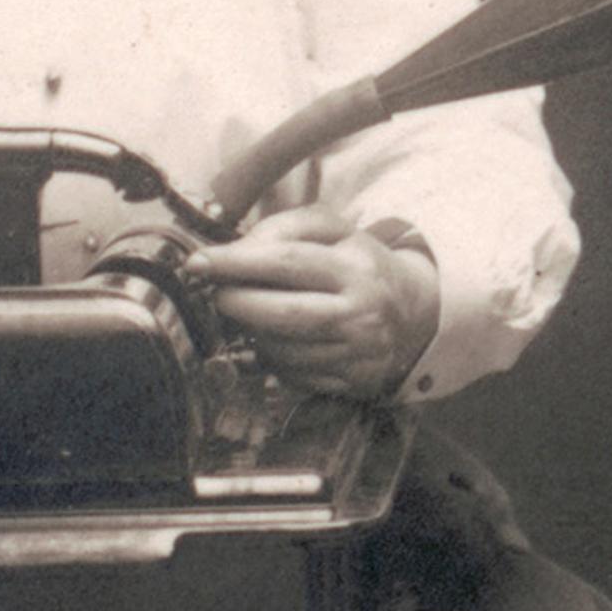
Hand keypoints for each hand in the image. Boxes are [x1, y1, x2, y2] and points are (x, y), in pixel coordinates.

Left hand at [194, 206, 438, 398]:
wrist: (413, 313)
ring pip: (280, 349)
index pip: (287, 264)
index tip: (198, 263)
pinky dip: (272, 358)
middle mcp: (360, 313)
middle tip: (217, 293)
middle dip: (234, 303)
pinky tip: (276, 339)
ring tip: (251, 314)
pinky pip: (291, 375)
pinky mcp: (349, 383)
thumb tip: (237, 250)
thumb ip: (288, 227)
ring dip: (251, 333)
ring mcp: (356, 354)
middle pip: (279, 314)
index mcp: (357, 268)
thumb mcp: (336, 231)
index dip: (236, 263)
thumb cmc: (360, 266)